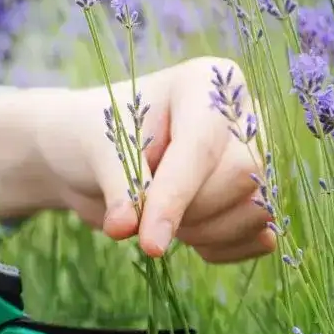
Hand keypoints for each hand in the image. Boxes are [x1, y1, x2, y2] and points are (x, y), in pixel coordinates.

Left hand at [0, 57, 273, 263]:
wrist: (79, 153)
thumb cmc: (79, 134)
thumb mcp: (90, 147)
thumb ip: (117, 182)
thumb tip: (134, 230)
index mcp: (213, 83)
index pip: (211, 146)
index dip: (176, 197)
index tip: (141, 242)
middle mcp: (244, 113)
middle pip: (243, 181)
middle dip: (185, 215)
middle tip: (137, 228)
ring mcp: (253, 154)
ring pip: (252, 213)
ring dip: (200, 236)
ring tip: (152, 226)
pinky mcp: (248, 196)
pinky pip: (255, 238)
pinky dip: (220, 250)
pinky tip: (182, 239)